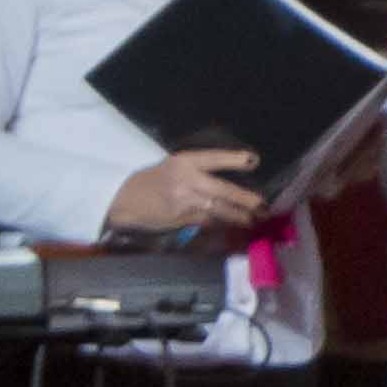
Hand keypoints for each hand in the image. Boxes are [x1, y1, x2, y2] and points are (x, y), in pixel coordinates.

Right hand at [107, 145, 266, 236]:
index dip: (235, 159)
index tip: (254, 161)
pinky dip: (222, 224)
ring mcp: (184, 201)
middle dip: (246, 199)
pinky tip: (234, 228)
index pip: (214, 158)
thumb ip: (198, 171)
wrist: (123, 199)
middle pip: (223, 189)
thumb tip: (229, 181)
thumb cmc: (152, 180)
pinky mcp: (182, 218)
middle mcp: (186, 179)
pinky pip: (208, 221)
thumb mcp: (173, 167)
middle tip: (263, 205)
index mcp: (184, 161)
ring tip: (254, 220)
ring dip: (239, 216)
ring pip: (219, 209)